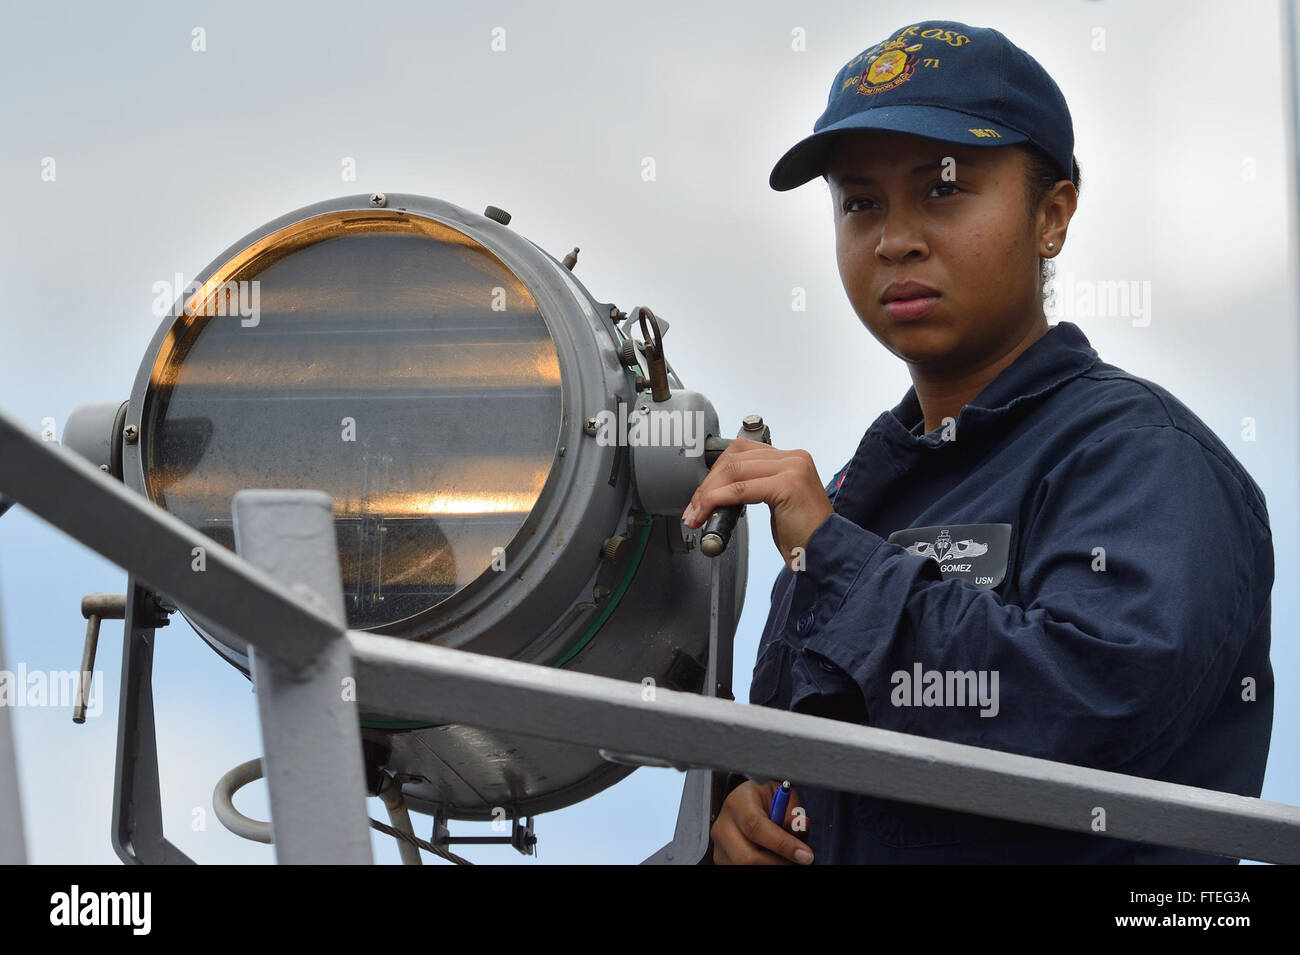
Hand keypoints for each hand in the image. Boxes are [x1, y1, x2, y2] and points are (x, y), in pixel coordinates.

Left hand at [681, 437, 833, 569]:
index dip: (716, 471)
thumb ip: (755, 485)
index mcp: (791, 458)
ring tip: (697, 514)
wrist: (825, 553)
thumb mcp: (776, 501)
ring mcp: (792, 468)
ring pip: (734, 472)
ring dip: (708, 494)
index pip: (742, 451)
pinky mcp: (788, 484)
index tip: (701, 494)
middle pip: (735, 459)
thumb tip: (720, 487)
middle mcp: (794, 457)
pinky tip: (708, 513)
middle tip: (694, 508)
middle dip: (708, 484)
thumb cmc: (802, 533)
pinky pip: (740, 489)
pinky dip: (717, 500)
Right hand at [711, 779, 812, 864]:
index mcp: (738, 802)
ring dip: (773, 866)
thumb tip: (801, 825)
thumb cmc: (766, 800)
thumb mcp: (783, 798)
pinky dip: (764, 867)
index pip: (756, 826)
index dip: (782, 844)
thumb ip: (792, 813)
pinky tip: (773, 859)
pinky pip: (742, 870)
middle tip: (799, 861)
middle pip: (747, 856)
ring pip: (746, 868)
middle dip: (779, 863)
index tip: (805, 854)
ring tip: (786, 858)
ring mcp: (720, 846)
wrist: (748, 804)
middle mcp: (723, 825)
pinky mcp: (722, 860)